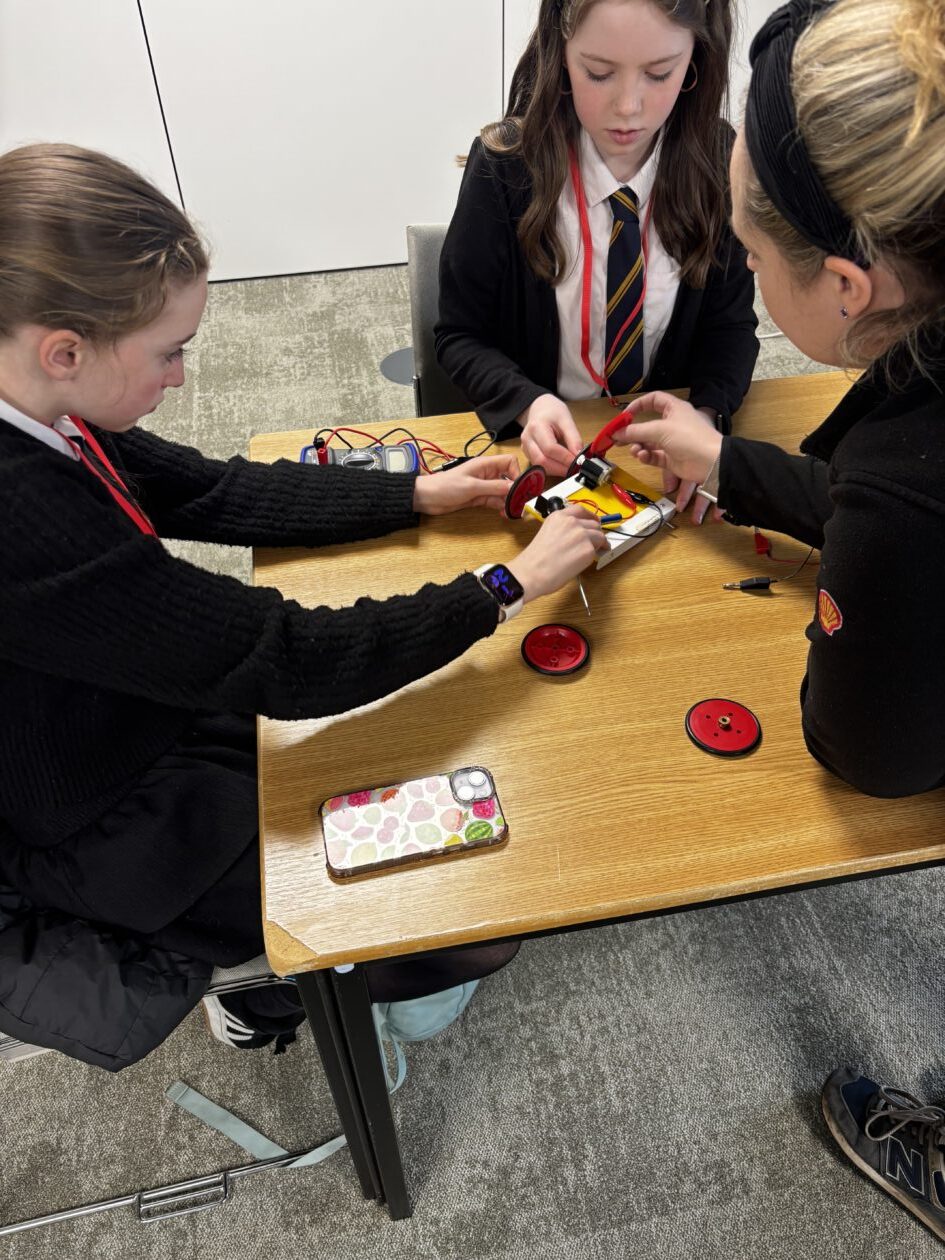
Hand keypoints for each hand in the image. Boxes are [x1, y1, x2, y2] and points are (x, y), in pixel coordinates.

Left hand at [412, 454, 520, 515]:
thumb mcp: (472, 486)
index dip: (517, 472)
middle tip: (519, 503)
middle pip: (509, 478)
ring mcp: (484, 486)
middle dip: (515, 490)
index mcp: (485, 465)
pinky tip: (503, 513)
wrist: (428, 498)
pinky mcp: (479, 498)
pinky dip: (500, 507)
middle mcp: (487, 474)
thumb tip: (514, 487)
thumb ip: (494, 487)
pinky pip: (495, 501)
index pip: (509, 462)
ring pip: (503, 492)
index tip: (518, 487)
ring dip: (508, 501)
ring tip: (511, 512)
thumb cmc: (446, 486)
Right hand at [506, 506, 608, 603]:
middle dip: (596, 533)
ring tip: (595, 552)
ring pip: (600, 536)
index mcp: (558, 517)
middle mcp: (571, 522)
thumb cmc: (535, 559)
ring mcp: (581, 534)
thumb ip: (563, 530)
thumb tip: (577, 536)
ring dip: (599, 544)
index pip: (580, 510)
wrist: (532, 572)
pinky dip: (594, 556)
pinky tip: (586, 562)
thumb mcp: (547, 533)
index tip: (593, 521)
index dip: (590, 516)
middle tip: (595, 542)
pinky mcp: (588, 549)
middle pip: (593, 524)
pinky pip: (597, 551)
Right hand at [519, 394, 583, 475]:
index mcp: (536, 427)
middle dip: (560, 468)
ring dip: (556, 471)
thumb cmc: (552, 412)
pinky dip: (552, 469)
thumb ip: (573, 438)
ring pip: (539, 466)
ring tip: (570, 468)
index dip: (565, 458)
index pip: (550, 448)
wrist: (540, 409)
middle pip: (542, 461)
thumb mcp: (566, 420)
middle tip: (575, 469)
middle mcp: (527, 439)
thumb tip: (579, 456)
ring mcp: (525, 448)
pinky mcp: (527, 454)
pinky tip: (561, 466)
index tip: (578, 462)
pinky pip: (539, 466)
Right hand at [611, 393, 722, 510]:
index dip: (638, 405)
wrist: (711, 462)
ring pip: (648, 442)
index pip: (653, 400)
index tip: (624, 415)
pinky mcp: (671, 458)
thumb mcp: (660, 430)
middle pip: (647, 424)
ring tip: (635, 450)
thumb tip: (616, 433)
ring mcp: (671, 442)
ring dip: (638, 445)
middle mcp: (672, 423)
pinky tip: (643, 456)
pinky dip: (646, 456)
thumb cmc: (688, 437)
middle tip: (617, 438)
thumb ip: (635, 431)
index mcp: (674, 409)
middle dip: (632, 431)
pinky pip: (654, 455)